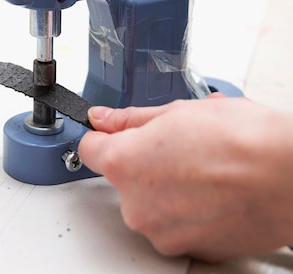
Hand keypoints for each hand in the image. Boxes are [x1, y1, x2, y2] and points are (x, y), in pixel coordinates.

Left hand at [78, 96, 292, 261]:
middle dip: (144, 161)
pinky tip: (213, 191)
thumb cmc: (241, 140)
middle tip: (179, 145)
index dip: (102, 136)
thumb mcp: (178, 112)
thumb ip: (130, 119)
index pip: (89, 149)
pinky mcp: (190, 249)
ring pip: (151, 203)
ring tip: (203, 168)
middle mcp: (137, 206)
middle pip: (123, 179)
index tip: (111, 132)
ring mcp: (163, 233)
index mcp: (126, 164)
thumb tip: (104, 119)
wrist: (287, 176)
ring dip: (167, 188)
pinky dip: (188, 211)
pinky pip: (176, 225)